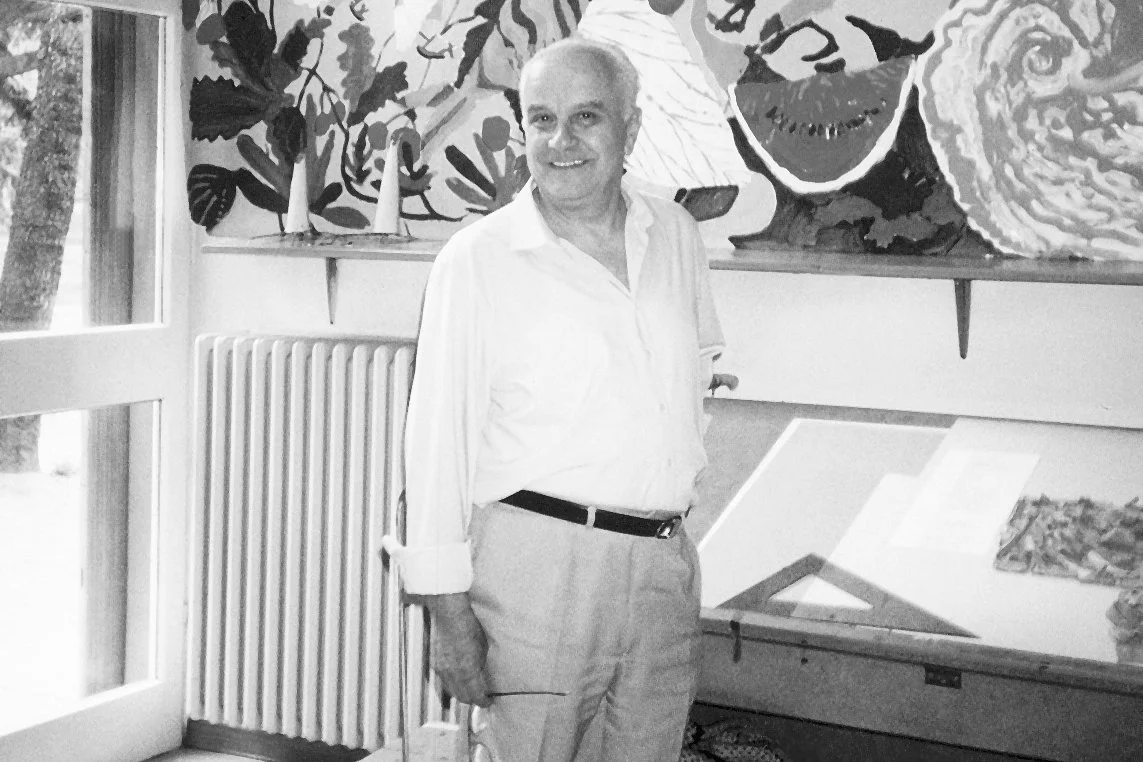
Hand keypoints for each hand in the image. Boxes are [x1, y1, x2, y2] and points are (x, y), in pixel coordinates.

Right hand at [421, 592, 490, 706]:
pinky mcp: (434, 663)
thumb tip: (480, 674)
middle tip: (480, 697)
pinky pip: (443, 681)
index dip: (483, 701)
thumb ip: (480, 665)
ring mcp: (441, 669)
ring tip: (470, 690)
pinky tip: (458, 680)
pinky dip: (452, 684)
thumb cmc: (470, 626)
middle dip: (472, 699)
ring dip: (461, 693)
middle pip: (462, 697)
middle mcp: (452, 673)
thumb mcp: (483, 647)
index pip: (475, 695)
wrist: (449, 614)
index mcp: (467, 670)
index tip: (488, 701)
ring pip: (451, 690)